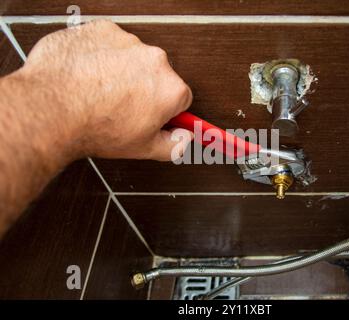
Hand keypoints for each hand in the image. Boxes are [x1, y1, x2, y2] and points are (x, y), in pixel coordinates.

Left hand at [20, 19, 192, 160]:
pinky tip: (89, 77)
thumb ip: (174, 145)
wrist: (50, 109)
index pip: (182, 98)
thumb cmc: (94, 127)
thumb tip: (183, 139)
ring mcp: (128, 42)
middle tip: (122, 109)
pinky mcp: (102, 31)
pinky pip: (108, 44)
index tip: (156, 114)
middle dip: (144, 91)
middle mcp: (154, 60)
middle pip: (157, 76)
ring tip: (101, 94)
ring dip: (122, 72)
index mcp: (170, 89)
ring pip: (132, 59)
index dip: (166, 110)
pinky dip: (101, 57)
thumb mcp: (142, 149)